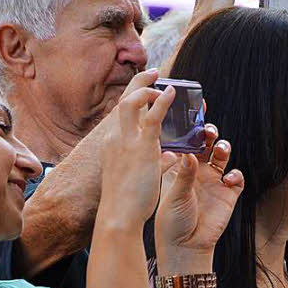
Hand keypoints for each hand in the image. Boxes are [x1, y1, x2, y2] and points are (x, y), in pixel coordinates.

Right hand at [98, 82, 174, 226]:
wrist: (118, 215)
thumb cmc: (127, 202)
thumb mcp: (139, 176)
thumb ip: (156, 162)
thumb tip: (171, 156)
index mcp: (114, 145)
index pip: (122, 115)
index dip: (134, 99)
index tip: (147, 91)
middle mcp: (116, 138)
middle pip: (123, 101)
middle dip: (137, 83)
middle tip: (153, 73)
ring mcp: (127, 141)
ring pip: (131, 102)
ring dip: (147, 89)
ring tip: (163, 81)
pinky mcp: (142, 148)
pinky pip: (152, 117)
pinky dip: (162, 102)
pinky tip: (173, 93)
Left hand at [155, 132, 243, 268]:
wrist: (186, 247)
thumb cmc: (172, 221)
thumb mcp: (174, 195)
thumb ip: (184, 173)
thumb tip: (189, 152)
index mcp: (179, 168)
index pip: (186, 142)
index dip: (190, 129)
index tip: (194, 115)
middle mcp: (197, 171)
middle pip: (206, 145)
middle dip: (209, 134)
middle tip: (209, 131)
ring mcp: (213, 182)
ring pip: (222, 157)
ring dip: (223, 149)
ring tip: (220, 150)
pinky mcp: (228, 194)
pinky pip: (236, 178)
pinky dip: (235, 175)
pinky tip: (229, 179)